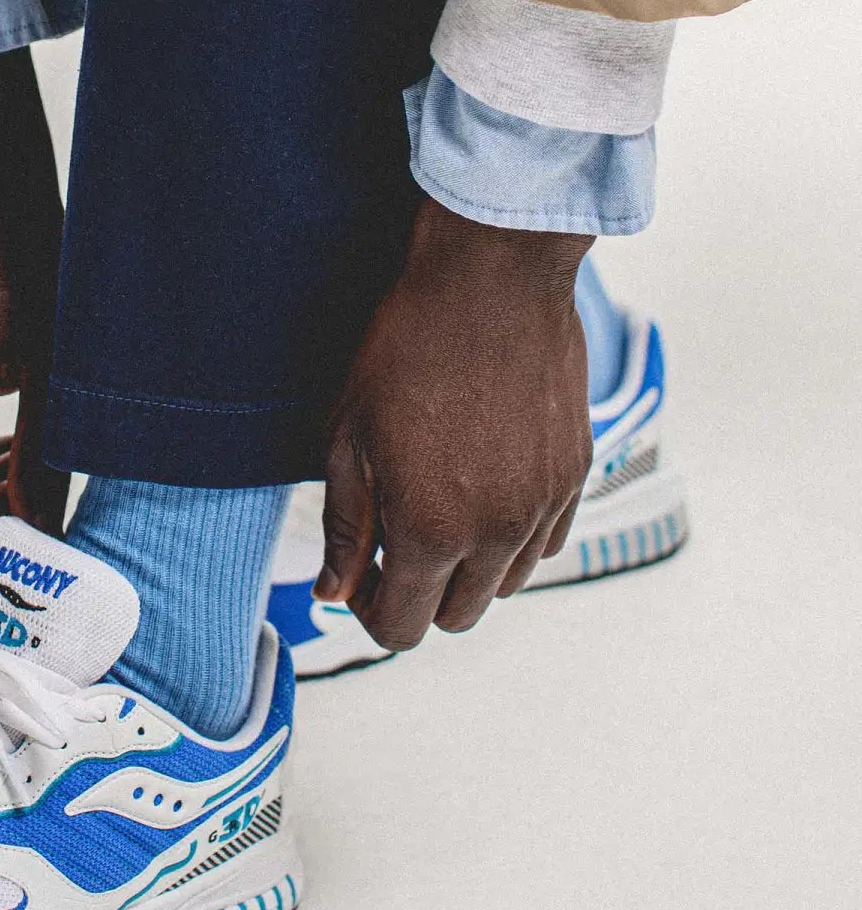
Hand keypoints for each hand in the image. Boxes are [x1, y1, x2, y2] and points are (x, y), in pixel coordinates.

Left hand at [316, 196, 593, 649]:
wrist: (490, 280)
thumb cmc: (405, 351)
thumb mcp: (347, 441)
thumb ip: (344, 529)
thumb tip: (333, 594)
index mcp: (432, 532)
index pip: (402, 629)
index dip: (371, 613)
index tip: (359, 579)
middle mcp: (498, 534)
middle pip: (458, 617)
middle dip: (418, 597)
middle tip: (390, 548)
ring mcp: (545, 506)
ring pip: (506, 584)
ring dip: (467, 570)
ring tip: (437, 512)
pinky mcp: (576, 476)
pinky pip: (546, 543)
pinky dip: (512, 539)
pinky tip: (482, 493)